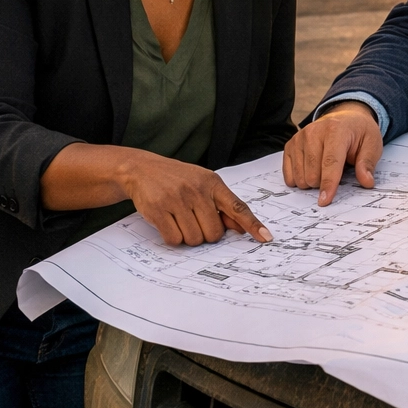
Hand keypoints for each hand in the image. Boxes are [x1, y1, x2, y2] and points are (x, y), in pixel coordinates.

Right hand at [42, 143, 270, 246]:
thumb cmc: (177, 179)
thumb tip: (241, 228)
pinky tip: (167, 223)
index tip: (266, 238)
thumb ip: (221, 205)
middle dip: (206, 234)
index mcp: (212, 183)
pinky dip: (172, 238)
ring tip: (179, 219)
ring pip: (194, 239)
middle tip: (194, 221)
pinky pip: (174, 239)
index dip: (253, 224)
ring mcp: (177, 199)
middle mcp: (197, 190)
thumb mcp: (202, 184)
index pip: (237, 207)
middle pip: (214, 233)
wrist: (141, 169)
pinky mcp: (159, 210)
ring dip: (188, 237)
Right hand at [283, 101, 382, 205]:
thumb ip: (368, 163)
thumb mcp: (372, 143)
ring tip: (325, 169)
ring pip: (300, 176)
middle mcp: (313, 132)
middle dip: (324, 183)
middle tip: (337, 173)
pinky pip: (289, 173)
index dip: (328, 183)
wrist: (345, 117)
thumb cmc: (358, 133)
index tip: (325, 200)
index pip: (330, 162)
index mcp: (336, 130)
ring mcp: (299, 138)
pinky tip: (311, 170)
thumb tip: (366, 182)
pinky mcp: (290, 145)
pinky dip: (299, 178)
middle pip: (313, 173)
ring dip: (312, 181)